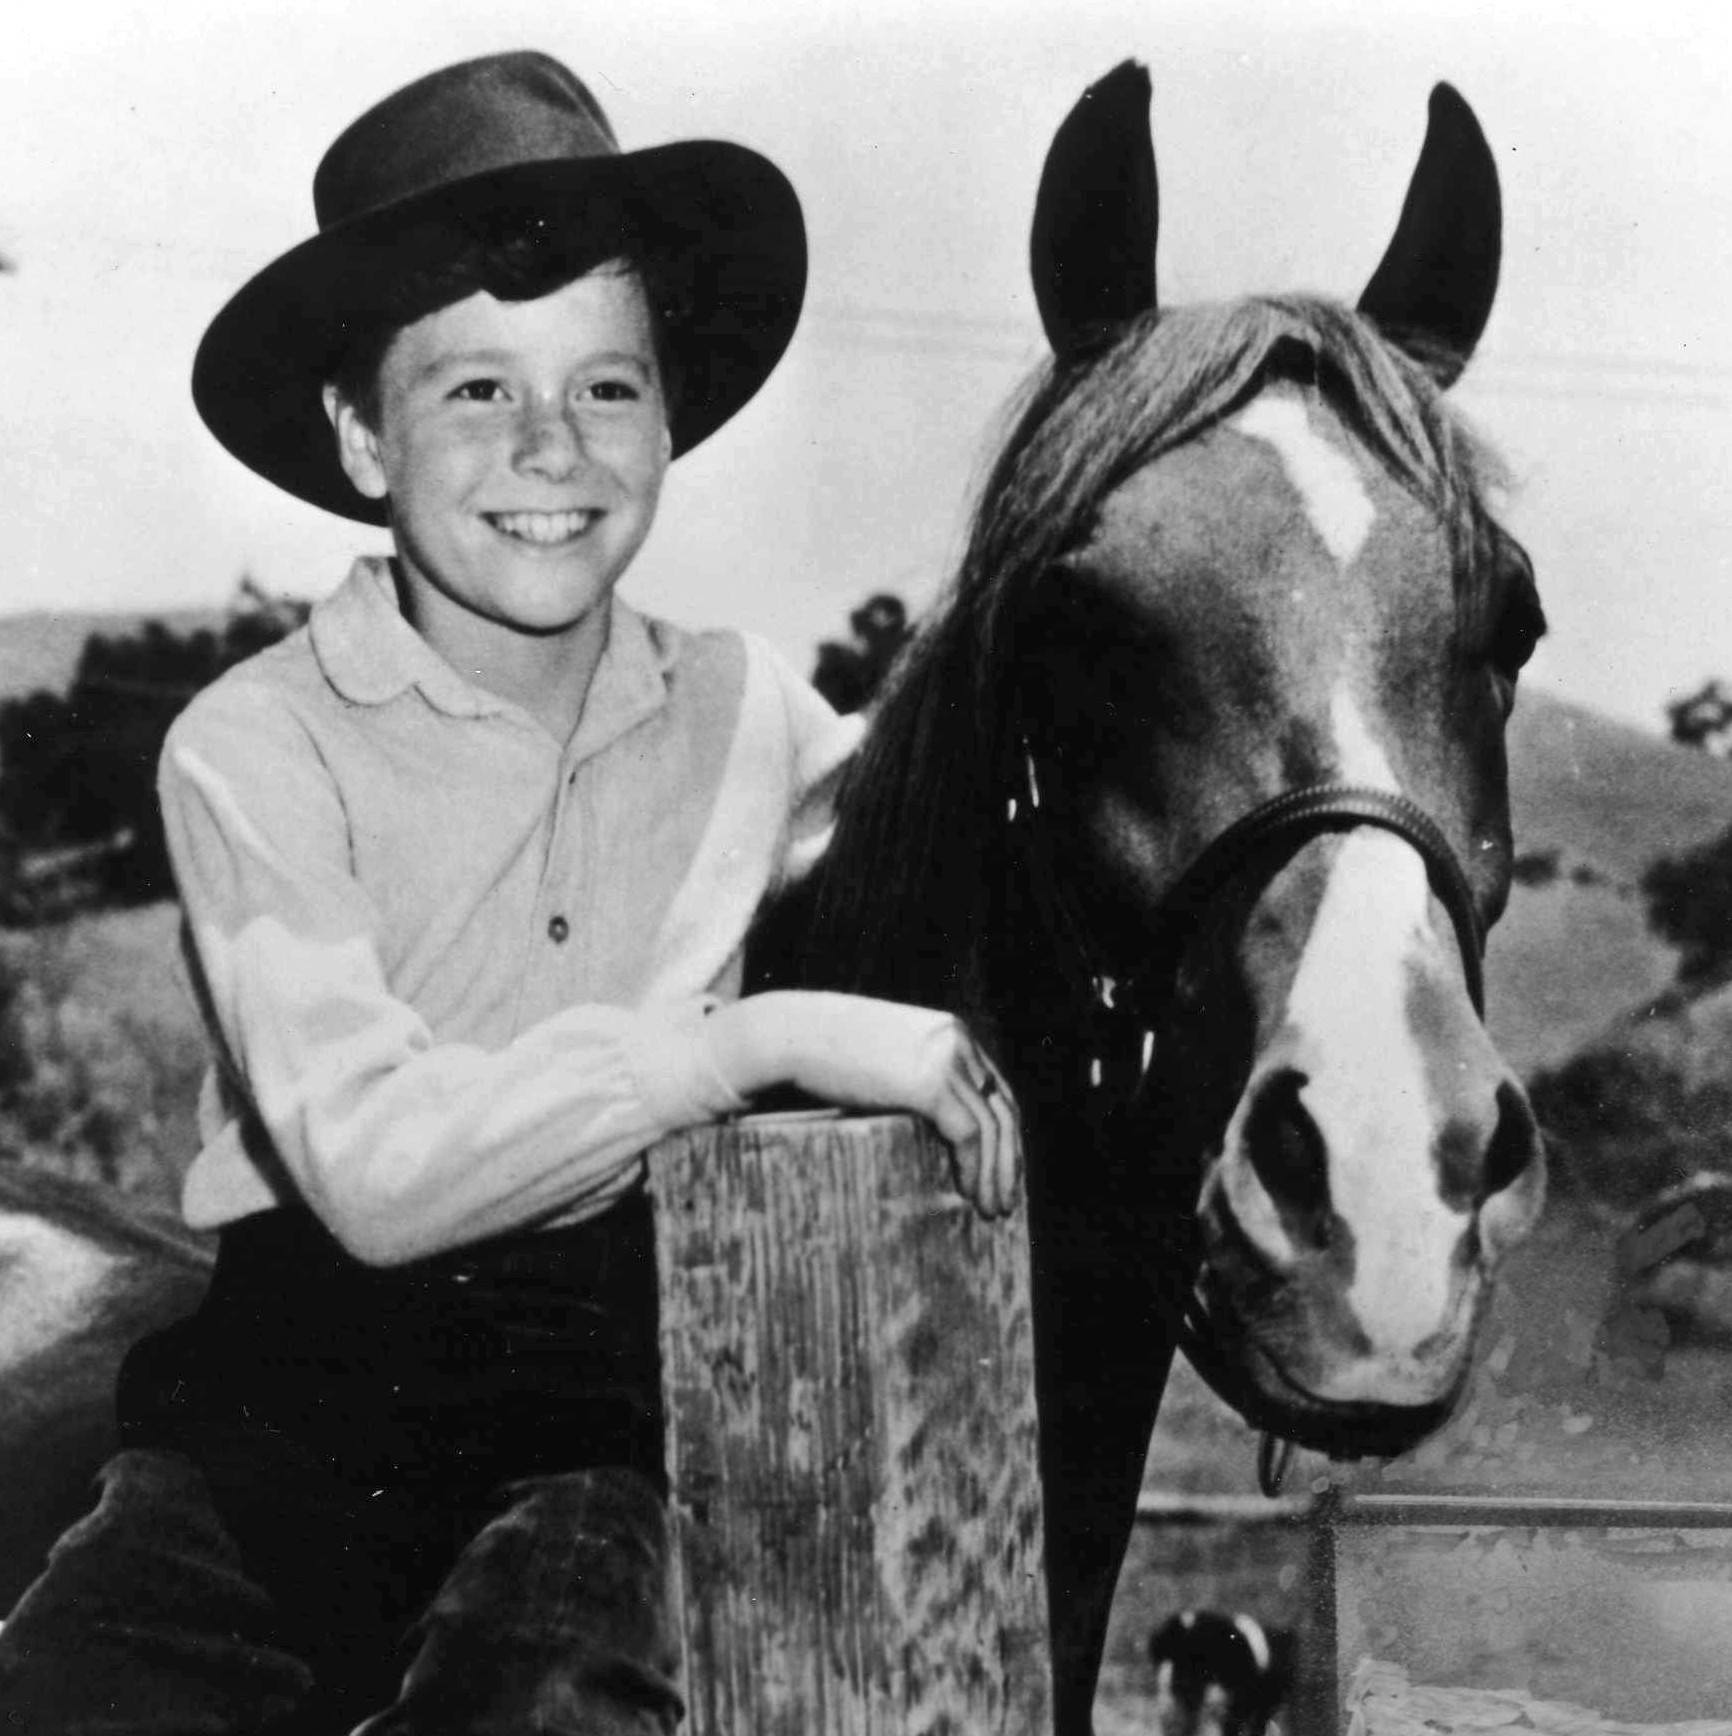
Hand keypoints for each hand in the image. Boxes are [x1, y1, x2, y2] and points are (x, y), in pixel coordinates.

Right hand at [705, 991, 1021, 1217]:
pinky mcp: (930, 1084)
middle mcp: (958, 1042)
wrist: (792, 1034)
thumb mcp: (884, 1056)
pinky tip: (968, 1194)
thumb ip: (912, 1076)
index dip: (1005, 1135)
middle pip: (1003, 1109)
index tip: (1004, 1171)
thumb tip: (930, 1121)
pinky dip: (974, 1169)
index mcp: (952, 1032)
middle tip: (1006, 1202)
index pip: (995, 1090)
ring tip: (991, 1210)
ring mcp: (947, 1060)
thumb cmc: (825, 1050)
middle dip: (1009, 1160)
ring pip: (991, 1127)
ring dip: (996, 1175)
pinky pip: (968, 1135)